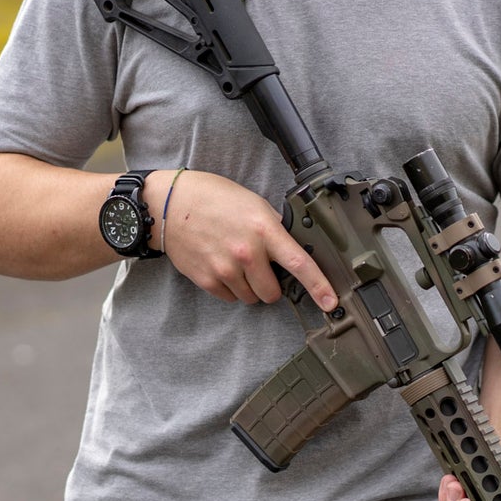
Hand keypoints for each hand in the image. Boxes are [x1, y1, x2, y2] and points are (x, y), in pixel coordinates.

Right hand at [156, 169, 336, 310]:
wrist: (170, 205)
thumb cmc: (212, 199)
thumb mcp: (252, 204)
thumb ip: (273, 229)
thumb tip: (291, 250)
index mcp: (263, 229)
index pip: (299, 263)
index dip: (319, 286)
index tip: (331, 302)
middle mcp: (246, 252)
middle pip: (273, 293)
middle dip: (271, 284)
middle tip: (260, 266)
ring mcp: (226, 268)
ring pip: (251, 298)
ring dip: (249, 286)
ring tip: (236, 261)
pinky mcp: (208, 279)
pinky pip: (230, 298)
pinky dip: (230, 288)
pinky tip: (221, 265)